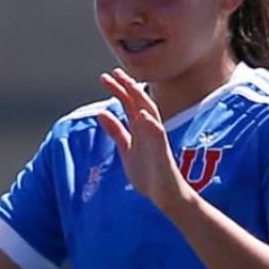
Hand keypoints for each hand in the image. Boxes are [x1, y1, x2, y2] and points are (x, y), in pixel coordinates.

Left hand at [96, 69, 191, 213]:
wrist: (166, 196)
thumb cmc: (149, 173)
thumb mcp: (127, 149)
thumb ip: (117, 131)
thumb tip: (102, 113)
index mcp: (140, 130)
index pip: (130, 104)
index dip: (119, 90)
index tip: (107, 76)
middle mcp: (149, 131)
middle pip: (140, 104)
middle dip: (128, 88)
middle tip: (115, 72)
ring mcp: (157, 142)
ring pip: (151, 116)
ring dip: (141, 100)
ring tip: (131, 86)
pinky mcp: (163, 155)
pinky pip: (158, 138)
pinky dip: (151, 126)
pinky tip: (143, 116)